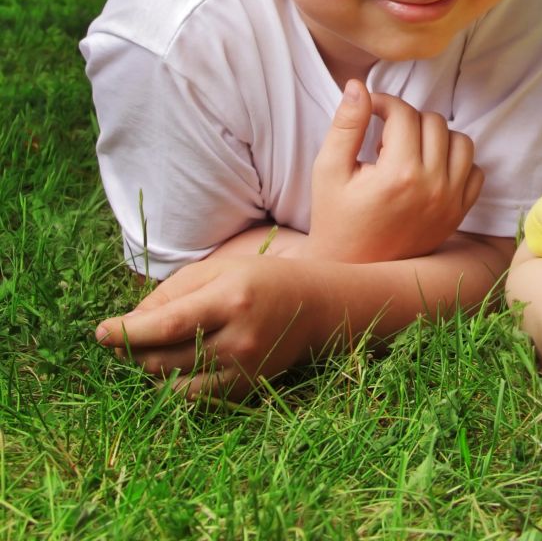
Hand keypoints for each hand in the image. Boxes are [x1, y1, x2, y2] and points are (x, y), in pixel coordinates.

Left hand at [95, 256, 326, 400]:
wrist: (317, 307)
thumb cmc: (262, 280)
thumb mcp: (219, 270)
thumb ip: (171, 293)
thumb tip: (128, 324)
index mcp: (231, 300)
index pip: (167, 325)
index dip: (128, 332)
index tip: (100, 331)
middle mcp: (238, 339)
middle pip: (164, 359)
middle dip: (131, 351)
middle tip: (118, 339)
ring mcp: (243, 369)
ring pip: (173, 383)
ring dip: (149, 368)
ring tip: (146, 349)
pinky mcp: (244, 389)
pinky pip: (192, 396)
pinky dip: (173, 382)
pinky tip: (173, 363)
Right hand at [307, 81, 483, 262]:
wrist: (352, 270)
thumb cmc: (336, 220)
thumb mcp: (329, 171)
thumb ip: (346, 125)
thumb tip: (358, 86)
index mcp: (399, 174)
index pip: (403, 113)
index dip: (384, 103)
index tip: (370, 111)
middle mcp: (433, 186)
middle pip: (433, 122)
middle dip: (407, 120)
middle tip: (383, 139)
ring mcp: (451, 202)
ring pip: (461, 141)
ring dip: (436, 136)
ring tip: (408, 151)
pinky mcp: (459, 214)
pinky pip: (475, 172)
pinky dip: (456, 163)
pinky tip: (429, 170)